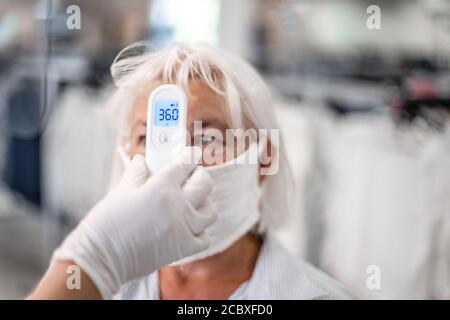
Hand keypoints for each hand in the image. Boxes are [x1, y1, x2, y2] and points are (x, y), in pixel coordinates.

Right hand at [52, 147, 216, 298]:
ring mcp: (184, 228)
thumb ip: (137, 173)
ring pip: (210, 212)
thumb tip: (141, 160)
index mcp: (161, 188)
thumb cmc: (108, 223)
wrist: (102, 257)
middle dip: (200, 176)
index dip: (189, 156)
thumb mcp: (121, 191)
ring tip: (194, 203)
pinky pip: (204, 237)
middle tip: (192, 176)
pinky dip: (200, 231)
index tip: (191, 154)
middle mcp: (178, 206)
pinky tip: (189, 228)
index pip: (185, 165)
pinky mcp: (184, 248)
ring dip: (204, 204)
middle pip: (205, 184)